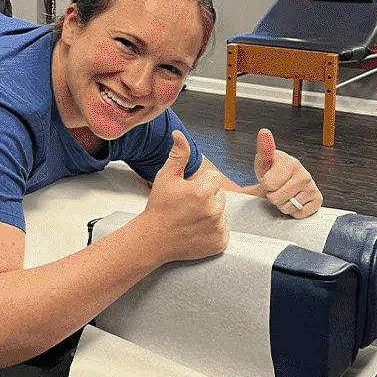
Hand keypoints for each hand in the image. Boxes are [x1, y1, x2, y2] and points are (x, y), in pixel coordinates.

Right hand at [137, 132, 227, 262]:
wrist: (152, 240)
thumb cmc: (158, 208)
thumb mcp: (166, 177)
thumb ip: (178, 155)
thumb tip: (180, 135)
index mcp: (202, 191)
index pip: (215, 178)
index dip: (201, 183)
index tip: (188, 193)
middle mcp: (213, 209)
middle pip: (220, 194)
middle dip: (208, 197)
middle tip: (189, 206)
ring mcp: (217, 227)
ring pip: (222, 212)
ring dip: (211, 213)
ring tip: (191, 218)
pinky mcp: (220, 242)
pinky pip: (224, 230)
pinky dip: (214, 231)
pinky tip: (197, 231)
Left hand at [246, 129, 321, 216]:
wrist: (285, 183)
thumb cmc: (273, 173)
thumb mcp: (264, 162)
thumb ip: (264, 148)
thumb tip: (264, 132)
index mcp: (291, 162)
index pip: (268, 183)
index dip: (265, 184)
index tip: (269, 177)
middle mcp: (304, 174)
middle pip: (276, 198)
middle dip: (273, 196)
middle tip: (276, 188)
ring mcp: (312, 187)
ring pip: (287, 207)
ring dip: (282, 204)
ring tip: (285, 194)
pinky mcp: (317, 200)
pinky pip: (298, 214)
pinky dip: (293, 211)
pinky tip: (294, 200)